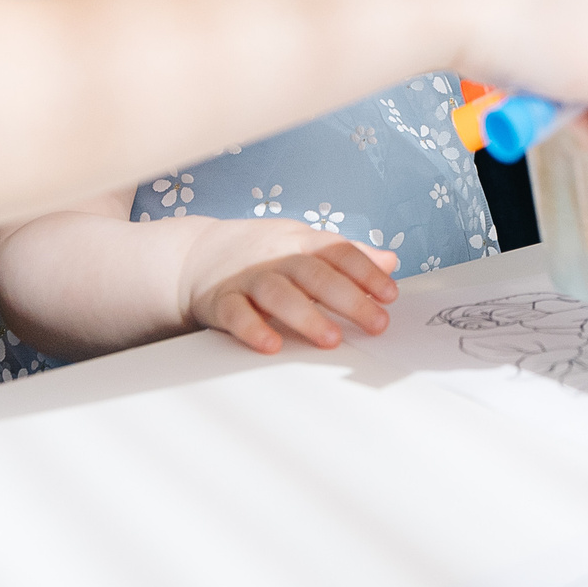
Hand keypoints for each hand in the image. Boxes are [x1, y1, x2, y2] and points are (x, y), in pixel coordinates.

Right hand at [180, 219, 399, 353]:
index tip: (390, 295)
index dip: (367, 272)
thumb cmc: (262, 253)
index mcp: (301, 242)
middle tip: (376, 323)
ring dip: (307, 315)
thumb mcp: (305, 244)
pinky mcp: (222, 300)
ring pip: (279, 294)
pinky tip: (271, 345)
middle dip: (349, 299)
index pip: (339, 252)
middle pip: (315, 274)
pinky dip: (253, 329)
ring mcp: (248, 278)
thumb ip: (347, 256)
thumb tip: (390, 262)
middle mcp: (277, 258)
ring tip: (331, 338)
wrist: (197, 254)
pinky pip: (237, 314)